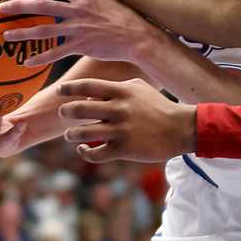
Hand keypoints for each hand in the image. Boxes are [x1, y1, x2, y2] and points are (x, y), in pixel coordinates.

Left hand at [0, 0, 160, 67]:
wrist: (139, 38)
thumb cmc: (129, 20)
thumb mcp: (111, 3)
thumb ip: (94, 0)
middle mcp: (78, 10)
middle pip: (43, 5)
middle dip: (20, 6)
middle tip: (1, 7)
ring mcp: (78, 28)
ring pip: (44, 30)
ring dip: (23, 33)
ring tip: (6, 36)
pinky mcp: (81, 46)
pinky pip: (56, 53)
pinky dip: (40, 58)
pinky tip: (26, 62)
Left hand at [57, 78, 195, 163]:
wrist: (181, 128)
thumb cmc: (158, 106)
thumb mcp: (139, 88)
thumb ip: (115, 87)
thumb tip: (89, 96)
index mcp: (122, 92)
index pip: (87, 86)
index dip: (69, 88)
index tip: (60, 91)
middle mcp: (118, 110)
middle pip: (77, 110)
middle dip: (65, 111)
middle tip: (64, 113)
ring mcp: (120, 131)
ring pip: (80, 133)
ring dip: (71, 135)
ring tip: (72, 135)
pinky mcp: (123, 149)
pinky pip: (93, 154)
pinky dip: (83, 152)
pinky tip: (84, 149)